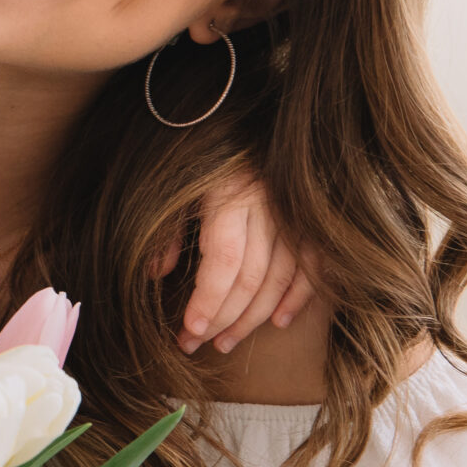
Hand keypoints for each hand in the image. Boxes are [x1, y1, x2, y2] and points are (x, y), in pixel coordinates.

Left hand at [153, 172, 317, 354]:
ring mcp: (293, 214)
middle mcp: (267, 206)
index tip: (190, 330)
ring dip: (254, 317)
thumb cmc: (198, 157)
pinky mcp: (309, 219)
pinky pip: (311, 265)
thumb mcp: (174, 185)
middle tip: (198, 344)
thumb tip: (155, 273)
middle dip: (224, 318)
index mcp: (231, 195)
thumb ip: (167, 229)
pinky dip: (298, 296)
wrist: (240, 122)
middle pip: (252, 276)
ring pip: (280, 277)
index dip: (209, 301)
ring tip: (226, 343)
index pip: (224, 260)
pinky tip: (278, 321)